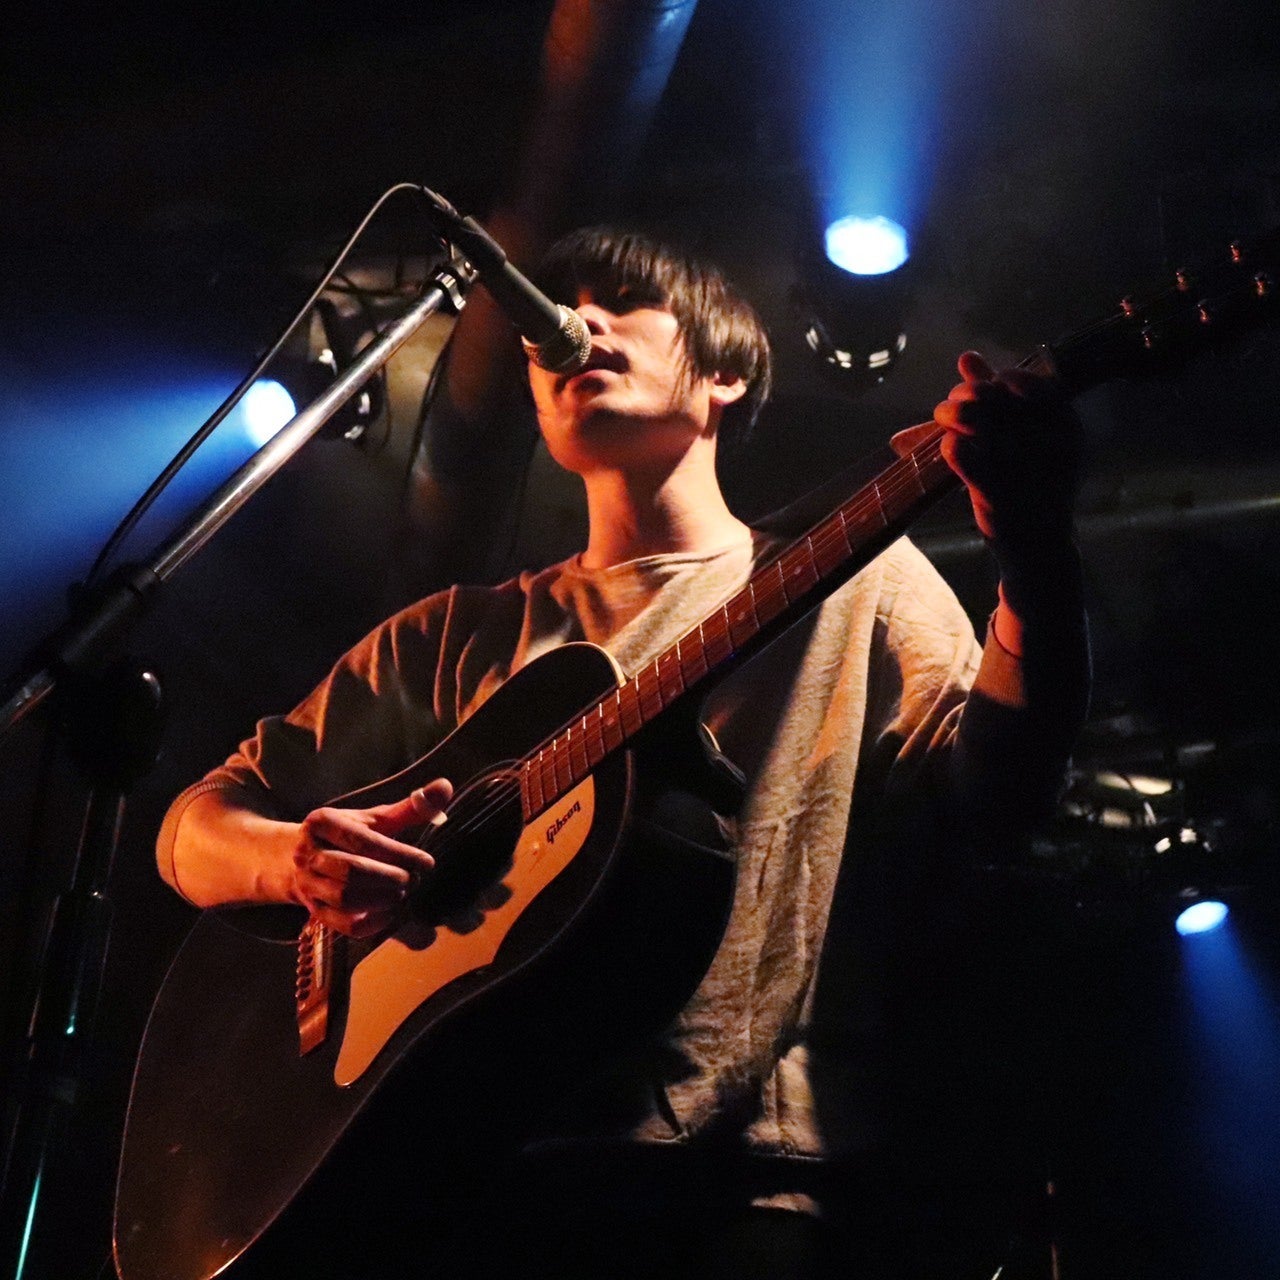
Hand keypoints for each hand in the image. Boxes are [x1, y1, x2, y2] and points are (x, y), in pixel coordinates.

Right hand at [291, 778, 452, 936]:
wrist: (309, 858)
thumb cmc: (350, 835)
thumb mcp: (375, 819)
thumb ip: (411, 807)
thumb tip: (445, 787)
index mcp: (321, 823)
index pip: (362, 841)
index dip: (398, 854)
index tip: (427, 863)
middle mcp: (307, 854)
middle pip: (351, 872)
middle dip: (389, 878)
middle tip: (413, 880)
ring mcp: (307, 884)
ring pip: (344, 899)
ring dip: (382, 899)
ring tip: (402, 893)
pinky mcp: (315, 911)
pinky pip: (344, 924)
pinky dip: (372, 922)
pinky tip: (391, 912)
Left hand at [932, 351, 1079, 549]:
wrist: (1038, 546)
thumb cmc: (1032, 485)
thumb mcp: (1027, 436)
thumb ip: (999, 394)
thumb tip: (968, 356)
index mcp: (1066, 425)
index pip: (1027, 382)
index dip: (999, 380)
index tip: (986, 391)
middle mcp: (1048, 442)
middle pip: (995, 397)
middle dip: (965, 394)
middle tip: (951, 406)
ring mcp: (1019, 467)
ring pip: (974, 419)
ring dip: (951, 413)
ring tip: (944, 420)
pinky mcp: (991, 491)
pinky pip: (957, 451)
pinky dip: (947, 443)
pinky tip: (949, 446)